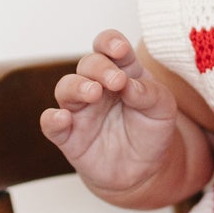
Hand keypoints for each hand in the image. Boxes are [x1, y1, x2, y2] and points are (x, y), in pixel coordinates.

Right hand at [40, 30, 179, 199]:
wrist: (144, 170)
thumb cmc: (151, 131)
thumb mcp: (163, 110)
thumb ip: (150, 93)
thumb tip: (129, 85)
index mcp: (121, 72)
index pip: (108, 47)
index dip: (110, 42)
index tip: (120, 50)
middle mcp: (97, 86)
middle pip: (88, 64)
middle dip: (100, 68)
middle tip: (116, 81)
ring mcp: (80, 110)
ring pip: (65, 88)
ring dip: (77, 86)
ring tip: (93, 93)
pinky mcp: (68, 136)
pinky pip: (50, 124)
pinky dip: (52, 119)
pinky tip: (62, 118)